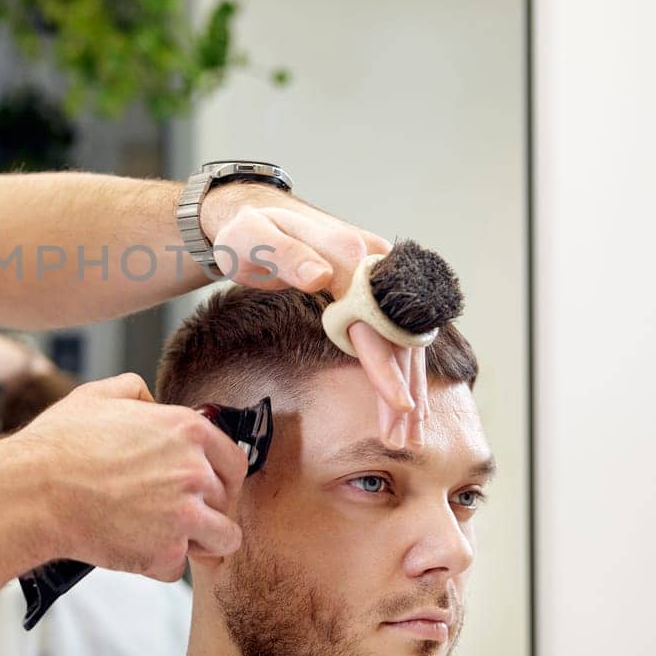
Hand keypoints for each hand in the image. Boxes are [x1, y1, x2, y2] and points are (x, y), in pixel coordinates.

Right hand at [0, 372, 247, 581]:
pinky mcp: (166, 552)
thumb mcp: (96, 395)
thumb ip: (134, 390)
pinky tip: (132, 548)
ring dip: (198, 543)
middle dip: (203, 510)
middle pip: (226, 501)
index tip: (206, 490)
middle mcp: (195, 471)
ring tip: (164, 537)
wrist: (32, 492)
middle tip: (171, 514)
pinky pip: (178, 566)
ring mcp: (185, 514)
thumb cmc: (58, 445)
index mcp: (187, 430)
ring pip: (221, 540)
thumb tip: (152, 402)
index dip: (220, 478)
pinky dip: (157, 564)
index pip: (234, 461)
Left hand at [201, 183, 427, 443]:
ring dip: (406, 386)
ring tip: (405, 433)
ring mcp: (377, 277)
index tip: (397, 401)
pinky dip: (399, 371)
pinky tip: (403, 403)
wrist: (253, 218)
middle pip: (398, 333)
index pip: (376, 317)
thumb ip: (286, 256)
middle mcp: (373, 263)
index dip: (386, 362)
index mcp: (347, 253)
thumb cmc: (249, 233)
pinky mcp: (372, 291)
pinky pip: (393, 335)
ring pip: (402, 338)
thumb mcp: (255, 241)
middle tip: (403, 438)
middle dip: (404, 387)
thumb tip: (320, 276)